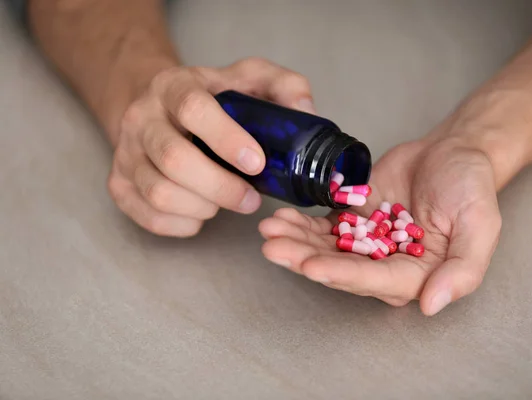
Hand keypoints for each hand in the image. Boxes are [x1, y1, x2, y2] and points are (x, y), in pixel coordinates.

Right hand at [107, 57, 315, 236]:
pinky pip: (148, 217)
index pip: (193, 110)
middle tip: (251, 199)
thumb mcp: (249, 78)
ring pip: (159, 193)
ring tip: (226, 202)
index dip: (227, 140)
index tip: (257, 163)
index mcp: (173, 86)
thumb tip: (306, 112)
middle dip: (221, 188)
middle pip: (174, 160)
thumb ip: (283, 86)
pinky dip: (183, 224)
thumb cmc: (210, 97)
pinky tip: (203, 213)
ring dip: (203, 207)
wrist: (156, 105)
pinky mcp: (119, 184)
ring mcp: (125, 154)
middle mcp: (141, 118)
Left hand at [258, 136, 501, 314]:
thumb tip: (431, 305)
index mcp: (416, 274)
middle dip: (305, 259)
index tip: (311, 266)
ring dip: (296, 243)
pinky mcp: (352, 220)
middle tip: (274, 249)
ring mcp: (366, 242)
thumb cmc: (472, 189)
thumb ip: (463, 269)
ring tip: (269, 231)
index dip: (341, 274)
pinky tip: (280, 219)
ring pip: (325, 248)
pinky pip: (323, 226)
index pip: (374, 280)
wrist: (455, 153)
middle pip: (340, 268)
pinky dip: (301, 224)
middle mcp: (386, 264)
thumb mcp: (481, 226)